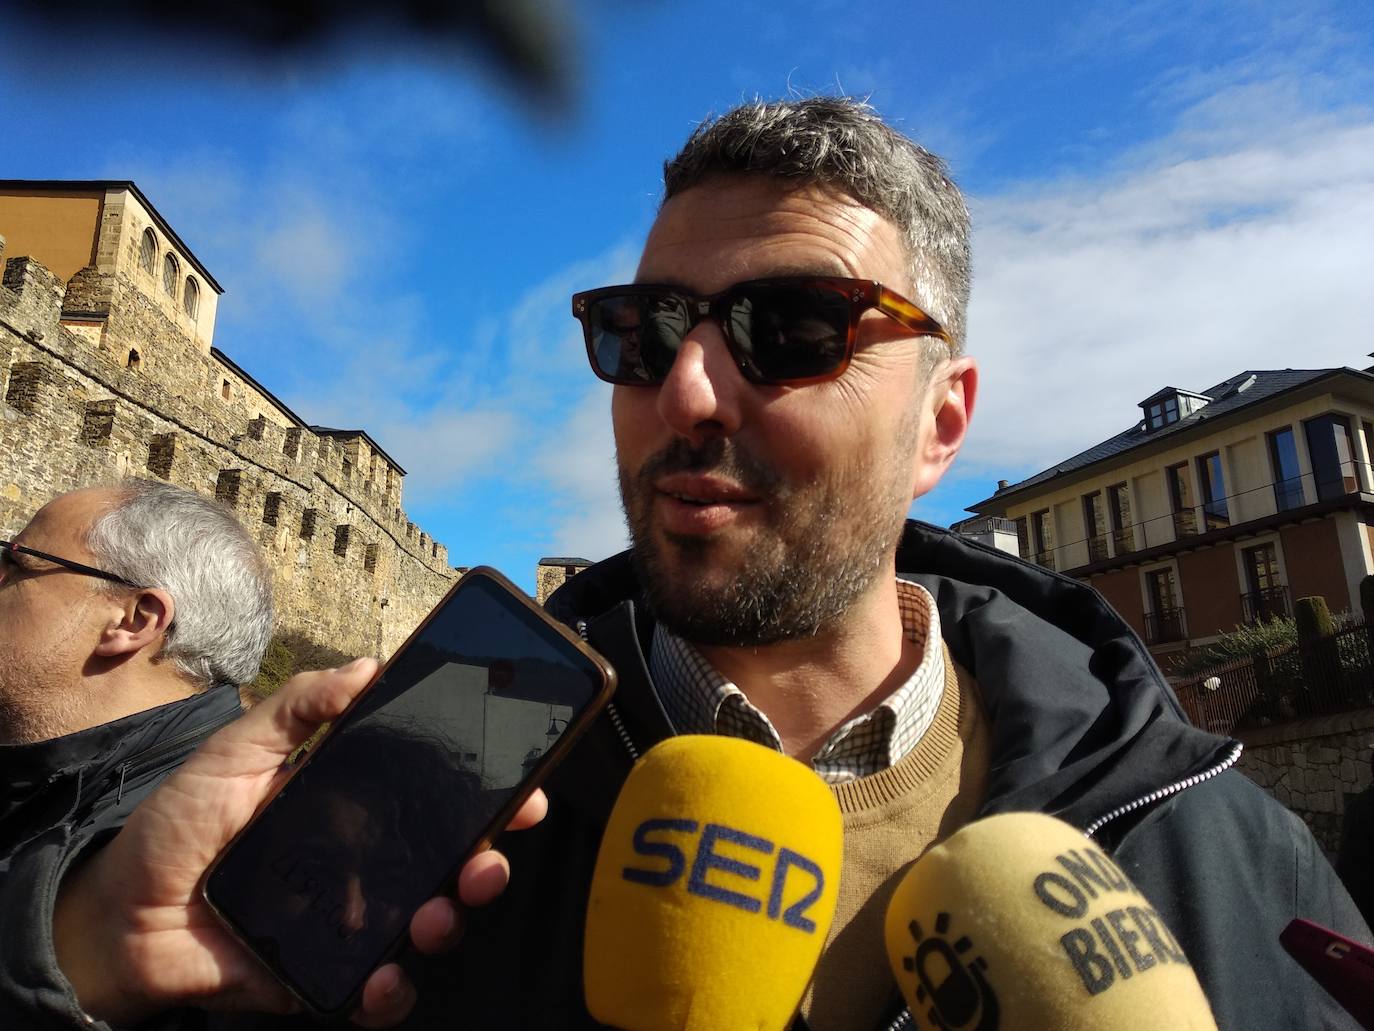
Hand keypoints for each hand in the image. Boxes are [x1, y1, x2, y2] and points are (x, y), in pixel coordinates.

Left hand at [53, 659, 546, 1026]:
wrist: (118, 918)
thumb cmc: (178, 825)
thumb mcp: (234, 751)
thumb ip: (296, 708)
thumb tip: (369, 668)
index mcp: (357, 803)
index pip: (440, 794)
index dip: (490, 793)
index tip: (525, 790)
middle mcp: (368, 860)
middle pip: (452, 861)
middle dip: (488, 862)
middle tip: (488, 862)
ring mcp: (352, 919)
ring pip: (429, 922)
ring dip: (449, 921)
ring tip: (434, 918)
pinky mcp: (326, 973)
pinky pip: (378, 989)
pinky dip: (392, 992)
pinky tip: (384, 979)